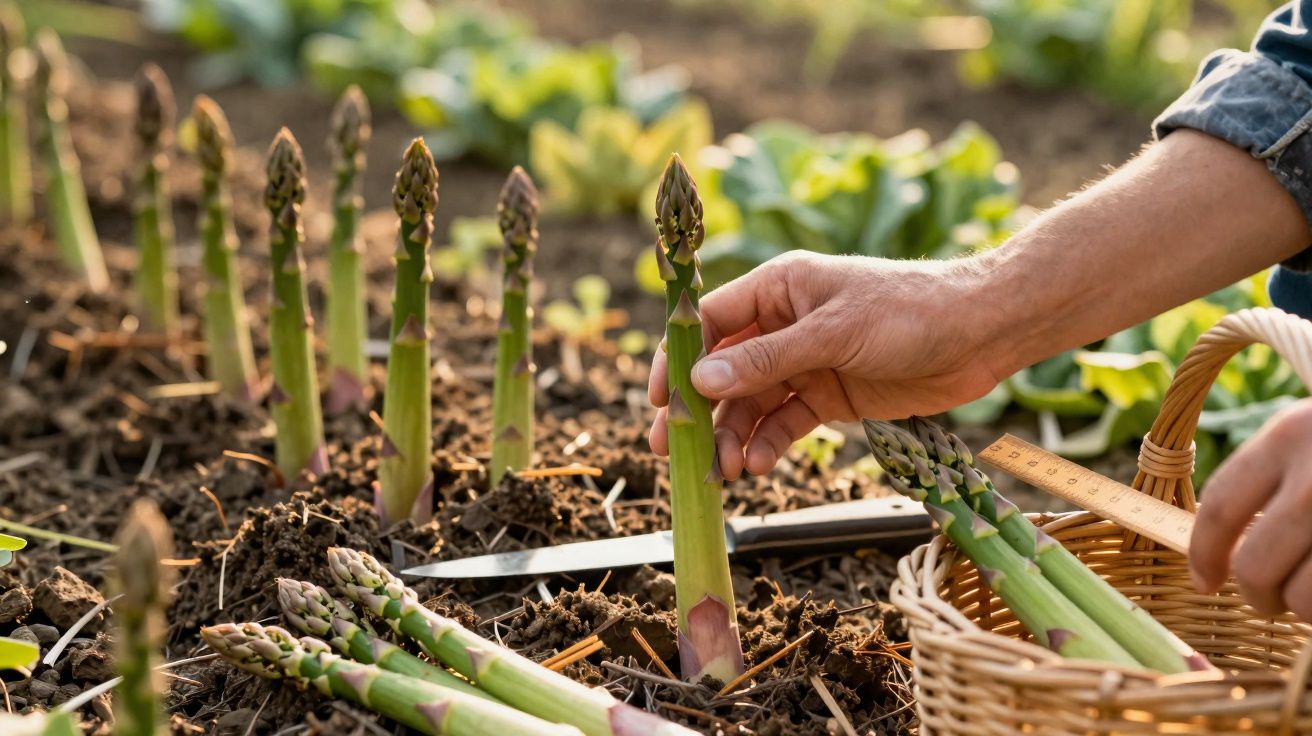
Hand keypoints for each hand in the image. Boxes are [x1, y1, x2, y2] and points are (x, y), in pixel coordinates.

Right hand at [647, 251, 1003, 478]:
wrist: (981, 334)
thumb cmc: (909, 311)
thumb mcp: (833, 334)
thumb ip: (767, 360)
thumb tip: (701, 380)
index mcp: (778, 289)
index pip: (710, 322)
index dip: (679, 359)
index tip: (659, 399)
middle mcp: (784, 324)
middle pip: (724, 370)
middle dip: (699, 410)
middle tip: (673, 451)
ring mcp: (806, 362)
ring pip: (752, 404)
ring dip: (734, 437)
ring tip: (726, 472)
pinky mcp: (829, 396)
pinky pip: (786, 422)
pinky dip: (770, 444)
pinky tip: (760, 465)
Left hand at [1191, 399, 1311, 618]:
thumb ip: (1274, 472)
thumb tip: (1231, 540)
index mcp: (1289, 436)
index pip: (1220, 507)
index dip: (1203, 554)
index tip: (1203, 582)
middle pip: (1255, 568)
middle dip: (1258, 595)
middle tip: (1270, 599)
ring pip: (1303, 600)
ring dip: (1303, 607)